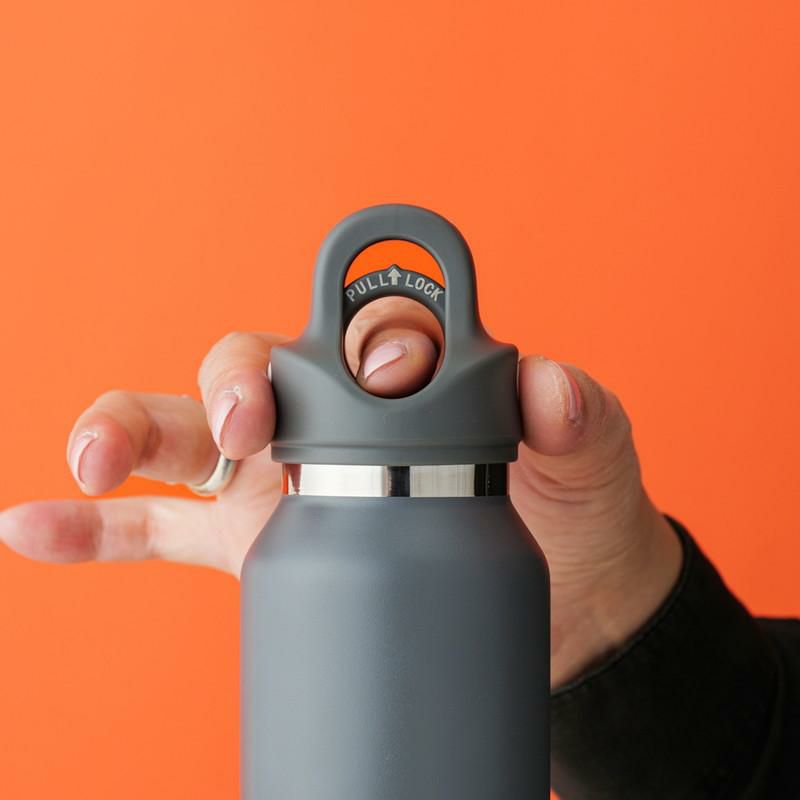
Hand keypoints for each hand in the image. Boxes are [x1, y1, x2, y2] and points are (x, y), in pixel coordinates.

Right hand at [0, 298, 680, 686]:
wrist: (562, 603)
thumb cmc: (574, 510)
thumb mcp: (591, 455)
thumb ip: (575, 413)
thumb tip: (546, 384)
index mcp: (398, 378)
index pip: (354, 327)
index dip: (361, 335)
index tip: (392, 370)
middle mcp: (326, 413)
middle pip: (245, 365)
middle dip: (228, 382)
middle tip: (248, 426)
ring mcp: (279, 478)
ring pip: (179, 433)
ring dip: (122, 430)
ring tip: (90, 460)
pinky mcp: (253, 543)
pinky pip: (158, 528)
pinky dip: (96, 527)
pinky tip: (36, 526)